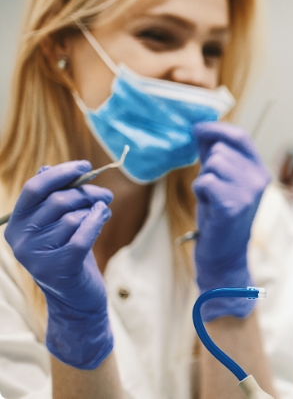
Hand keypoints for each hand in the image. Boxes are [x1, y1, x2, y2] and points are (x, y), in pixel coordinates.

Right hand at [4, 161, 113, 368]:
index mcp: (15, 224)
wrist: (76, 298)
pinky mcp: (58, 268)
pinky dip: (97, 221)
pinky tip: (105, 215)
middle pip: (58, 201)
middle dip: (88, 193)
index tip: (85, 165)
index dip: (61, 173)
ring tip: (103, 213)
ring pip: (73, 217)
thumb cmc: (69, 253)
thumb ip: (51, 198)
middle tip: (105, 195)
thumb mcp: (56, 224)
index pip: (34, 189)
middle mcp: (21, 240)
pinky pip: (82, 235)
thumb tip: (48, 168)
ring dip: (95, 210)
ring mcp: (37, 256)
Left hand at [192, 123, 269, 319]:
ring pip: (213, 165)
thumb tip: (200, 128)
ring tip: (211, 199)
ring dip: (204, 180)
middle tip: (212, 189)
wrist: (225, 256)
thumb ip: (216, 155)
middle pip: (222, 151)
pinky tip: (208, 206)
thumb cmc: (220, 218)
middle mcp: (259, 179)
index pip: (240, 137)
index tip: (197, 129)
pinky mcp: (232, 205)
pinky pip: (205, 182)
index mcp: (260, 171)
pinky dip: (200, 192)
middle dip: (208, 165)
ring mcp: (248, 193)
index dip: (217, 129)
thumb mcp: (224, 182)